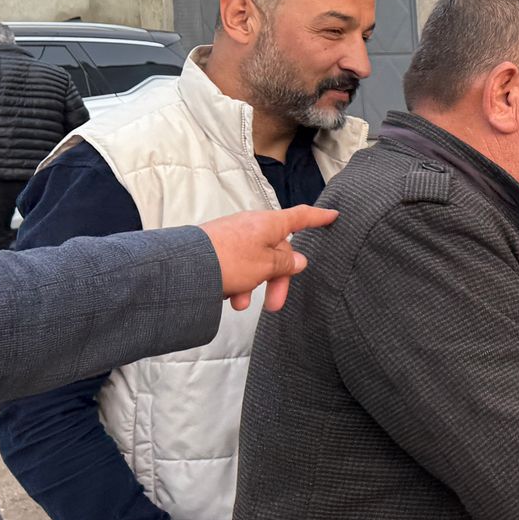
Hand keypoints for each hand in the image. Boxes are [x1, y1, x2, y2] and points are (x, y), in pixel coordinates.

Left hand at [200, 205, 336, 311]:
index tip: (333, 215)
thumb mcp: (266, 266)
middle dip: (278, 279)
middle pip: (277, 250)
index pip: (301, 217)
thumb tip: (299, 260)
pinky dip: (238, 282)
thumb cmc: (228, 260)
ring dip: (255, 285)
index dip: (319, 217)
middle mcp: (253, 226)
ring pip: (256, 261)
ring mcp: (234, 236)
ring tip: (242, 304)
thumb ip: (286, 264)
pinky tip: (229, 298)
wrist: (184, 266)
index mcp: (269, 224)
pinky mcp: (218, 247)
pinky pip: (238, 265)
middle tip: (275, 304)